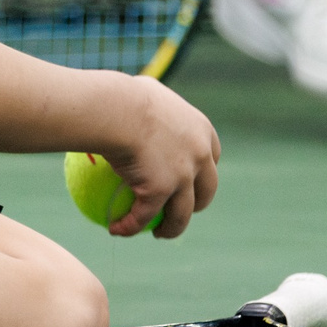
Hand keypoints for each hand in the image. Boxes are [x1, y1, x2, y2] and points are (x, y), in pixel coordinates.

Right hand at [100, 76, 220, 238]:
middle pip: (206, 189)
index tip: (189, 178)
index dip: (203, 170)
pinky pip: (142, 216)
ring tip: (157, 233)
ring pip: (182, 214)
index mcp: (200, 130)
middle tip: (178, 209)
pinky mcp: (160, 191)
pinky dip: (129, 226)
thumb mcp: (144, 93)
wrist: (115, 109)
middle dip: (196, 204)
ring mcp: (182, 176)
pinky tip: (116, 229)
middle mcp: (199, 155)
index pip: (211, 156)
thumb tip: (132, 107)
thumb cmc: (121, 96)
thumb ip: (149, 106)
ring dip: (171, 228)